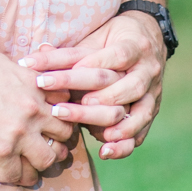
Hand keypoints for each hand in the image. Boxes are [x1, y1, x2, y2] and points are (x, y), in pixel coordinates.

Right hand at [0, 48, 72, 185]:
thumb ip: (21, 73)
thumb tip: (31, 74)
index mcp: (34, 86)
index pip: (67, 105)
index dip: (62, 116)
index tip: (53, 122)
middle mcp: (32, 111)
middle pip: (63, 136)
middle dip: (57, 143)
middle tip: (47, 148)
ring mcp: (18, 134)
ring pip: (47, 160)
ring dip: (39, 164)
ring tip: (29, 166)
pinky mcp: (0, 153)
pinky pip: (18, 175)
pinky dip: (14, 176)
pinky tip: (4, 172)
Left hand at [18, 11, 165, 159]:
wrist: (150, 42)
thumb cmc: (111, 42)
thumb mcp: (95, 40)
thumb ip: (71, 51)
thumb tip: (40, 48)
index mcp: (134, 47)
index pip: (113, 56)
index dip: (86, 66)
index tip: (49, 78)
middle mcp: (146, 71)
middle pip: (121, 85)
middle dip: (91, 97)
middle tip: (59, 108)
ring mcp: (152, 93)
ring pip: (135, 110)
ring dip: (105, 120)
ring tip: (82, 129)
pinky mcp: (150, 112)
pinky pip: (141, 131)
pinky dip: (124, 143)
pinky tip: (105, 150)